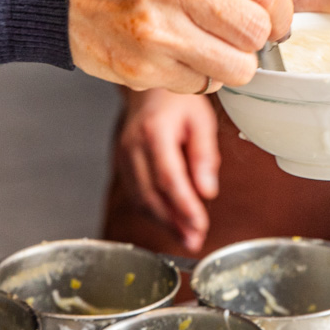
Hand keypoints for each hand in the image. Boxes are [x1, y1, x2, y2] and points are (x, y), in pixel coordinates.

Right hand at [68, 0, 294, 93]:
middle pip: (256, 31)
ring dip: (232, 61)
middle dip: (258, 38)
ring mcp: (153, 27)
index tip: (275, 18)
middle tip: (241, 33)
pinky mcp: (139, 67)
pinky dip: (198, 75)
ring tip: (208, 43)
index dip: (282, 11)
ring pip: (236, 68)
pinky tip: (175, 51)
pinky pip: (201, 86)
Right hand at [117, 88, 218, 251]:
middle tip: (195, 241)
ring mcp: (123, 156)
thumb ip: (205, 156)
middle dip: (174, 223)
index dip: (184, 207)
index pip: (168, 178)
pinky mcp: (122, 164)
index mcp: (154, 132)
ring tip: (187, 238)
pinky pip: (137, 194)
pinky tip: (171, 222)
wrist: (149, 88)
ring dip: (164, 223)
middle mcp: (133, 146)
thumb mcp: (202, 120)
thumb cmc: (178, 101)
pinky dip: (154, 212)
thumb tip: (207, 192)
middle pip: (151, 195)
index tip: (200, 226)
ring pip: (141, 199)